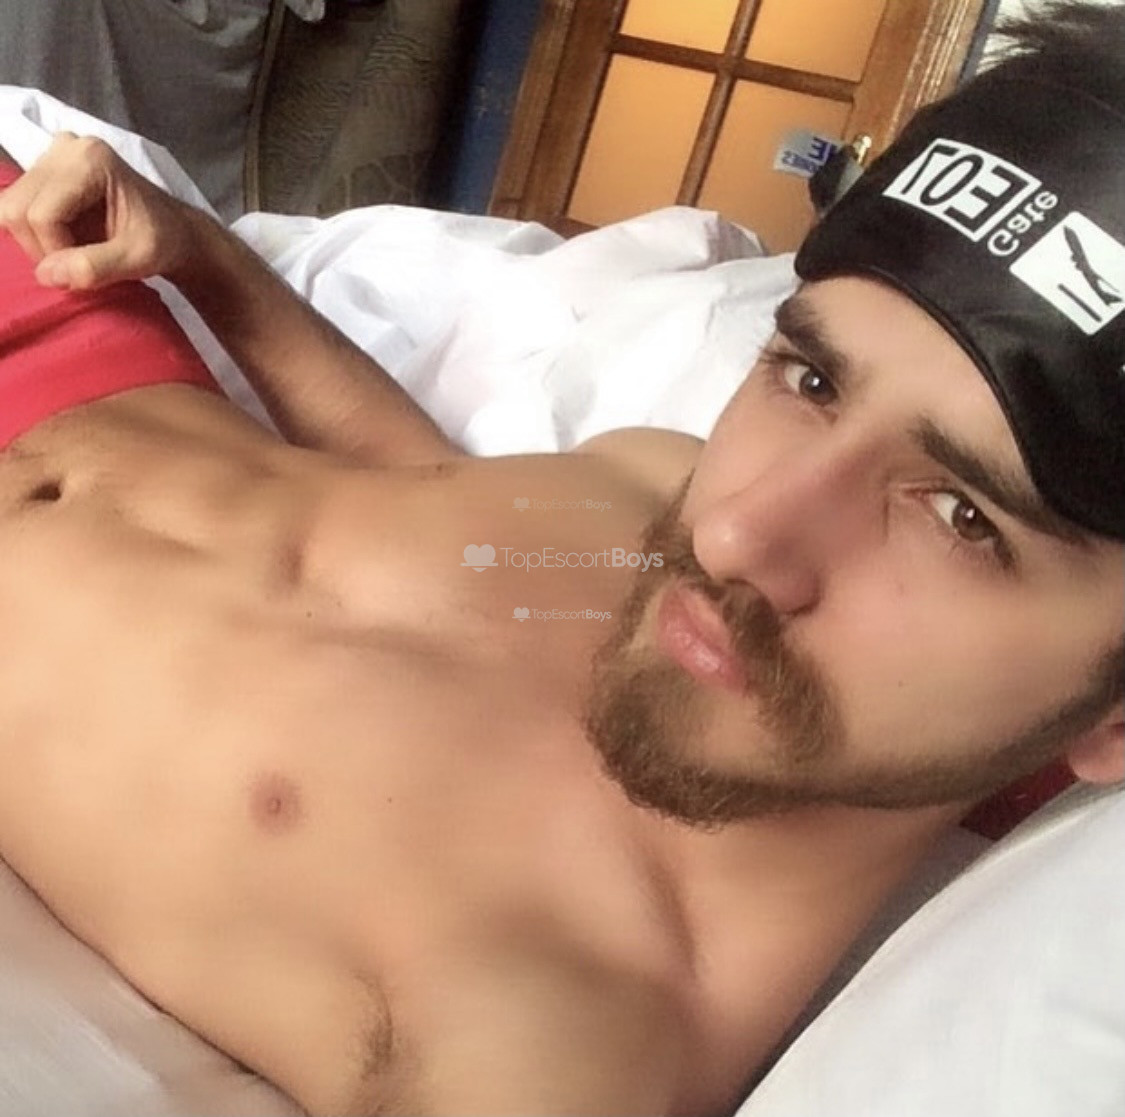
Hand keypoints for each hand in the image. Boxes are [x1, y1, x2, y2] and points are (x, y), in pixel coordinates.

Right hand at [0, 133, 196, 290]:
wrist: (174, 231)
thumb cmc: (164, 242)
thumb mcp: (138, 260)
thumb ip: (95, 267)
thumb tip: (46, 274)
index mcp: (90, 160)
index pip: (42, 215)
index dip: (54, 251)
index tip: (83, 271)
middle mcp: (65, 148)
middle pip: (17, 207)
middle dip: (40, 247)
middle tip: (75, 266)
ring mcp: (52, 155)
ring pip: (11, 207)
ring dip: (36, 242)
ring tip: (73, 254)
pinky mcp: (45, 169)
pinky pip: (18, 205)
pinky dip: (35, 232)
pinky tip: (66, 241)